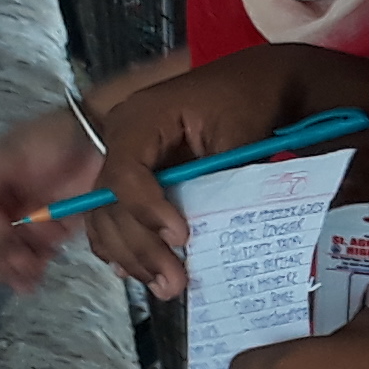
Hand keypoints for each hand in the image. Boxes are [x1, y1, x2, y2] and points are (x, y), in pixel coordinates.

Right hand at [0, 103, 109, 290]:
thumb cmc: (54, 141)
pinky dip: (25, 274)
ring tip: (29, 265)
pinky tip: (30, 281)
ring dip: (8, 267)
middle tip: (19, 250)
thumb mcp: (10, 153)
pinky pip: (26, 263)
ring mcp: (18, 225)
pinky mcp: (45, 237)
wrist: (104, 142)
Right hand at [83, 58, 322, 297]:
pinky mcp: (136, 177)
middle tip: (172, 283)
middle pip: (110, 203)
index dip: (146, 211)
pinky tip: (143, 271)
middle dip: (139, 247)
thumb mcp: (238, 135)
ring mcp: (125, 158)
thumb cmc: (252, 100)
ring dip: (131, 255)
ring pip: (107, 216)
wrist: (261, 83)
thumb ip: (215, 181)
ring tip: (165, 286)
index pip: (124, 174)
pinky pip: (118, 216)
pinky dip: (128, 245)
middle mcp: (121, 138)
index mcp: (140, 118)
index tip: (182, 237)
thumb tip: (200, 233)